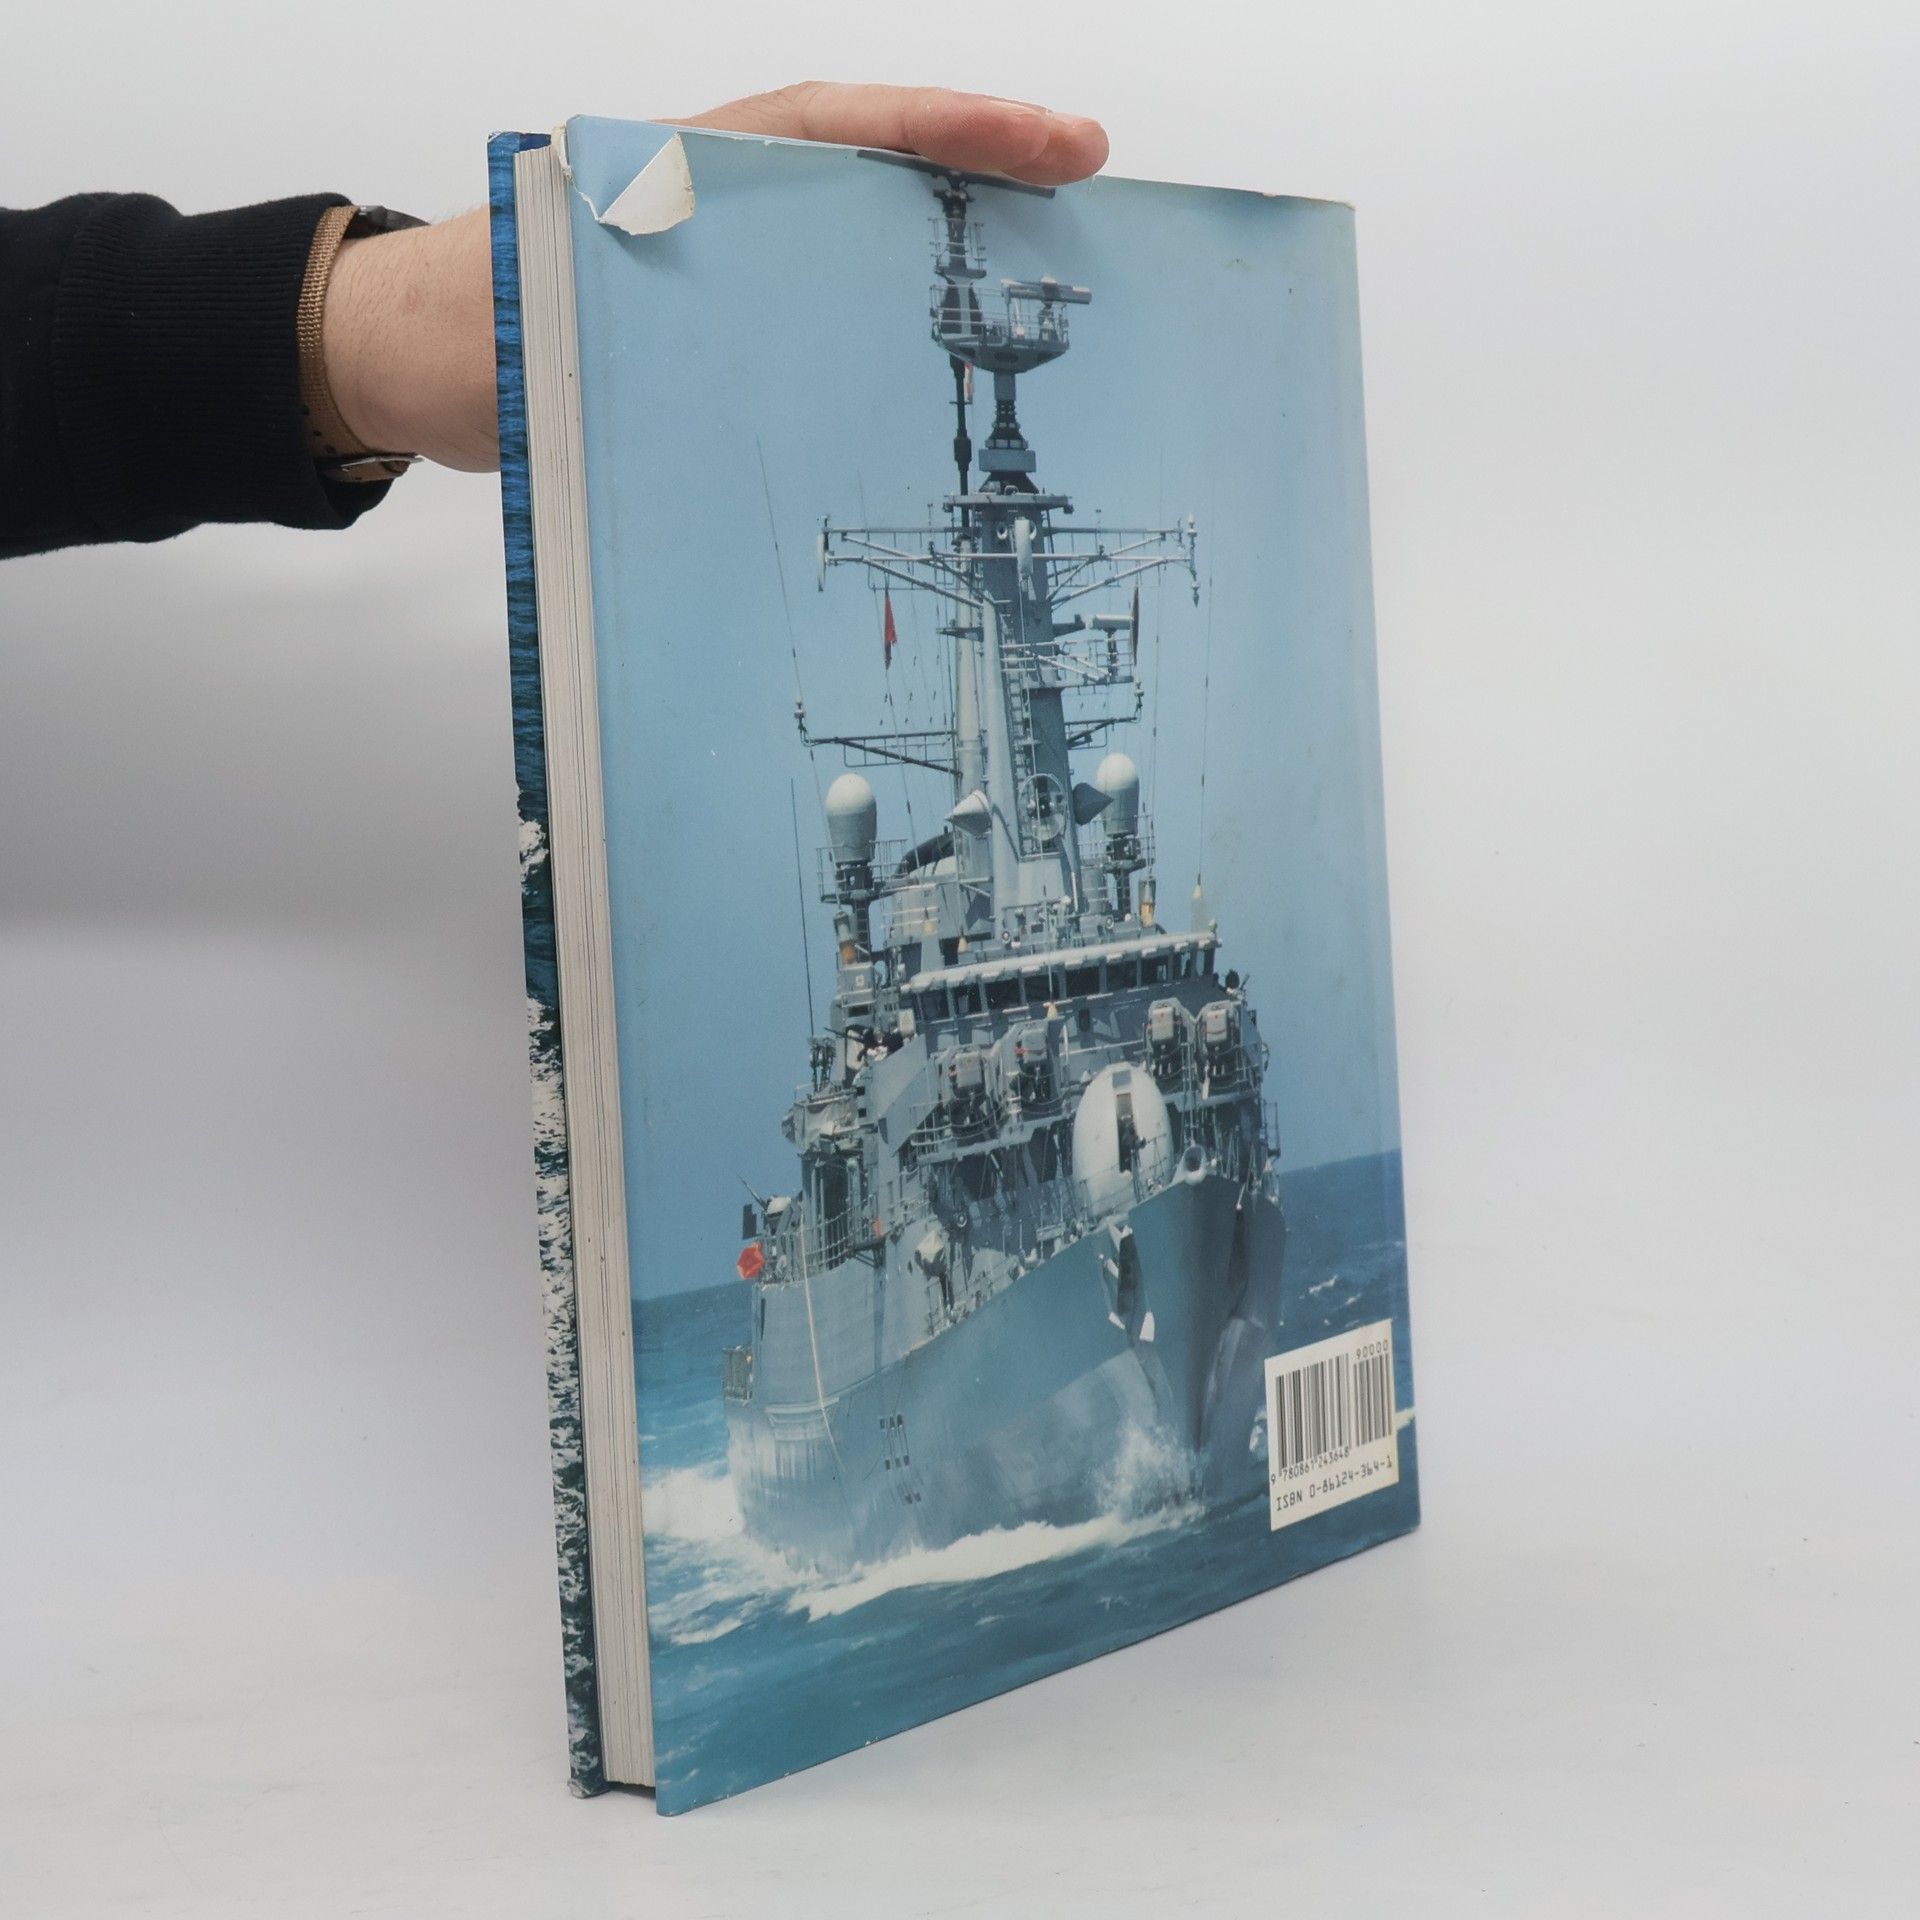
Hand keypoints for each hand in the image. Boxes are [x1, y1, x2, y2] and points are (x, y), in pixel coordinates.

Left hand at [323, 84, 1108, 474]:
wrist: (404, 361)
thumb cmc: (464, 331)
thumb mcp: (538, 322)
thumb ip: (625, 329)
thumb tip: (700, 379)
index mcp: (689, 174)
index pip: (839, 127)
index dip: (950, 128)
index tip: (1049, 137)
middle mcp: (723, 206)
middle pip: (874, 166)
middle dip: (984, 167)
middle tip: (1088, 181)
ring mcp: (730, 263)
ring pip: (861, 237)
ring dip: (952, 247)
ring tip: (1053, 271)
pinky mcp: (724, 323)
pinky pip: (827, 311)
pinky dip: (892, 324)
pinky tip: (946, 366)